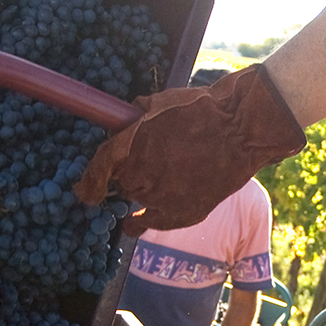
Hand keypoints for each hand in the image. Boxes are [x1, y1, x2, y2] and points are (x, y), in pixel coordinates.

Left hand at [73, 64, 304, 234]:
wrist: (241, 129)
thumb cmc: (203, 110)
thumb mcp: (161, 101)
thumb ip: (138, 114)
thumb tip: (127, 117)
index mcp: (129, 145)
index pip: (98, 168)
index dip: (88, 182)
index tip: (83, 191)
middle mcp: (138, 174)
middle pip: (121, 182)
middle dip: (128, 174)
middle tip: (149, 163)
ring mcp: (158, 197)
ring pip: (137, 198)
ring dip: (142, 190)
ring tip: (164, 177)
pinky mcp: (180, 213)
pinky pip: (149, 224)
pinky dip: (139, 224)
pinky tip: (133, 224)